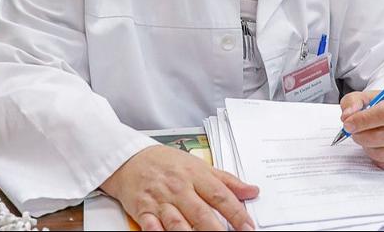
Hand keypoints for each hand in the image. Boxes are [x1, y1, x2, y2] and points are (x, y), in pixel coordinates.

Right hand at [100, 145, 258, 230]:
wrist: (130, 158)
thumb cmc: (167, 163)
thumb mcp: (200, 166)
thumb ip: (227, 181)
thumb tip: (252, 190)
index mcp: (196, 175)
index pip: (220, 196)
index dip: (237, 213)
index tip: (249, 227)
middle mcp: (179, 188)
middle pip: (201, 213)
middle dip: (217, 230)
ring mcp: (160, 200)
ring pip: (178, 223)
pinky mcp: (143, 210)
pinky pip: (151, 226)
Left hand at [339, 91, 383, 171]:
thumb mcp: (370, 97)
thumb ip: (354, 101)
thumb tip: (347, 116)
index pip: (383, 114)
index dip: (362, 121)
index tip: (347, 124)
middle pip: (380, 137)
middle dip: (360, 136)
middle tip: (355, 132)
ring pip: (382, 154)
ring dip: (368, 148)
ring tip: (369, 138)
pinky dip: (378, 158)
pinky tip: (380, 147)